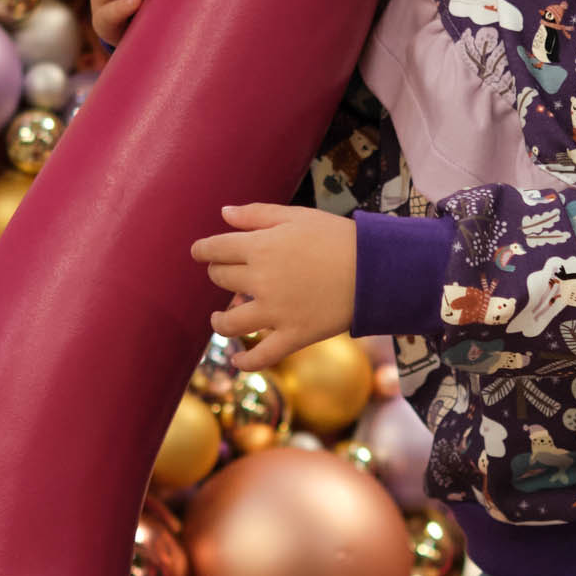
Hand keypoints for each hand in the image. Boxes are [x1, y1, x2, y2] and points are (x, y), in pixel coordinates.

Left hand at [190, 204, 356, 365]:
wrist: (375, 269)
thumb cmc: (337, 237)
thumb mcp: (297, 216)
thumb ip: (256, 215)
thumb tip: (223, 213)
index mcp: (260, 247)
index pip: (215, 249)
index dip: (203, 250)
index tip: (200, 252)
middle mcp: (260, 280)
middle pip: (221, 279)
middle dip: (219, 275)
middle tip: (227, 275)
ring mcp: (275, 312)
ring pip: (228, 323)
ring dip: (219, 320)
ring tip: (220, 317)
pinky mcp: (293, 336)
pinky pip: (261, 356)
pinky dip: (245, 362)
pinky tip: (237, 361)